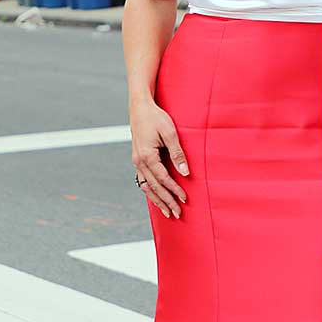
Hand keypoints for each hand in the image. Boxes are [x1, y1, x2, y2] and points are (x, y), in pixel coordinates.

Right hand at [130, 97, 187, 219]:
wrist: (139, 108)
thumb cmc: (156, 118)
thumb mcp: (170, 133)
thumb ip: (177, 153)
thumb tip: (185, 172)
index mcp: (147, 156)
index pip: (163, 179)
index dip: (174, 190)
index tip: (185, 199)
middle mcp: (139, 161)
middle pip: (154, 187)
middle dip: (166, 201)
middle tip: (177, 213)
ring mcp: (136, 162)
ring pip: (146, 187)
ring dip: (157, 200)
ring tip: (167, 212)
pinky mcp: (137, 160)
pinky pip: (143, 180)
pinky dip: (150, 191)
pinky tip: (156, 199)